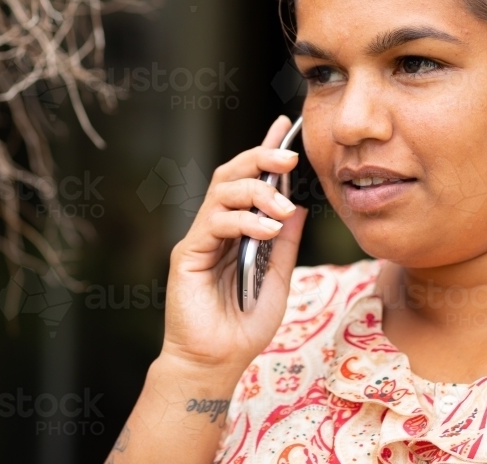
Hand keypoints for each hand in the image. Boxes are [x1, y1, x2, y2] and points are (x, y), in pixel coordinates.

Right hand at [159, 115, 307, 376]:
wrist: (215, 362)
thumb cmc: (243, 326)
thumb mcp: (277, 279)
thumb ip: (286, 244)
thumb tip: (299, 207)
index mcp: (237, 230)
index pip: (249, 180)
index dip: (264, 150)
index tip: (284, 124)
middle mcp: (216, 227)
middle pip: (230, 174)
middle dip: (259, 157)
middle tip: (288, 156)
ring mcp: (199, 238)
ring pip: (221, 191)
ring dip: (256, 191)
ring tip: (282, 209)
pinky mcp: (187, 253)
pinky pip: (215, 222)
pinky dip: (244, 221)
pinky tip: (266, 230)